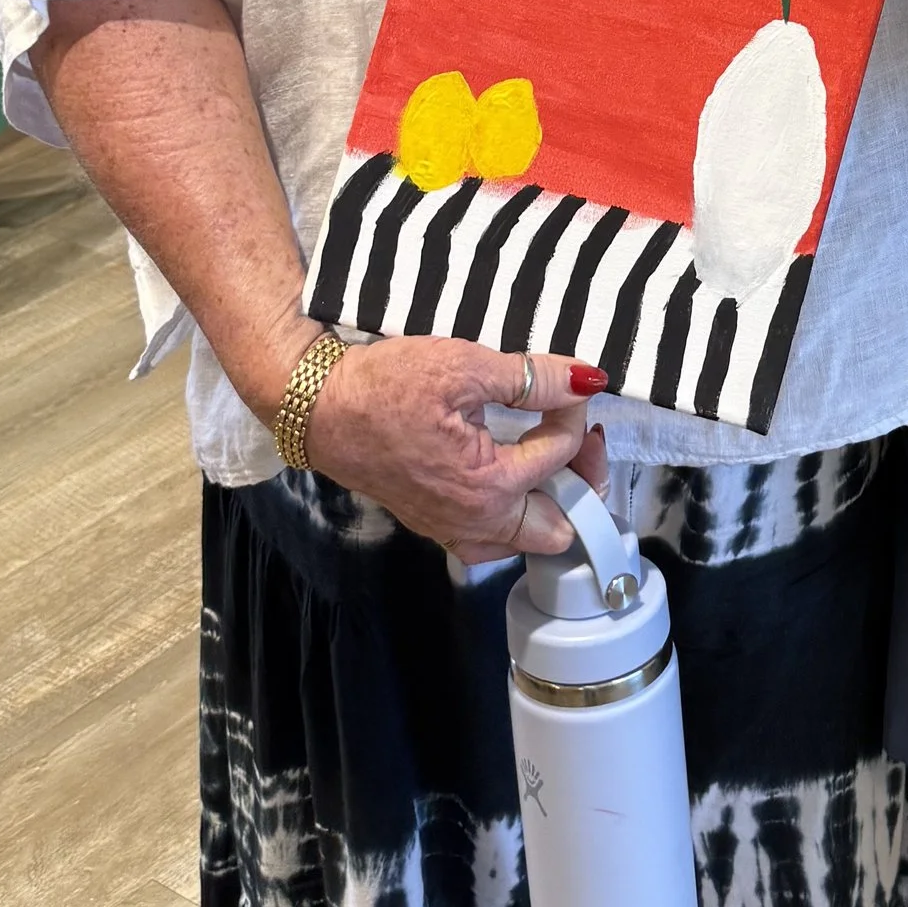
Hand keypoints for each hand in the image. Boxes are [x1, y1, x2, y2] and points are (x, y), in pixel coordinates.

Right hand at [297, 338, 602, 558]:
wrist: (319, 407)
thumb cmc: (385, 386)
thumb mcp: (465, 367)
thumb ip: (533, 379)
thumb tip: (588, 380)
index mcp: (488, 487)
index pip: (562, 454)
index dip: (573, 411)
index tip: (565, 383)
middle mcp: (474, 522)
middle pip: (558, 527)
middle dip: (580, 481)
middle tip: (576, 435)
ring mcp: (450, 529)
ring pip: (525, 540)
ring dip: (549, 501)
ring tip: (550, 455)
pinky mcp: (433, 523)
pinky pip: (492, 537)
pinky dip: (514, 511)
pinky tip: (511, 472)